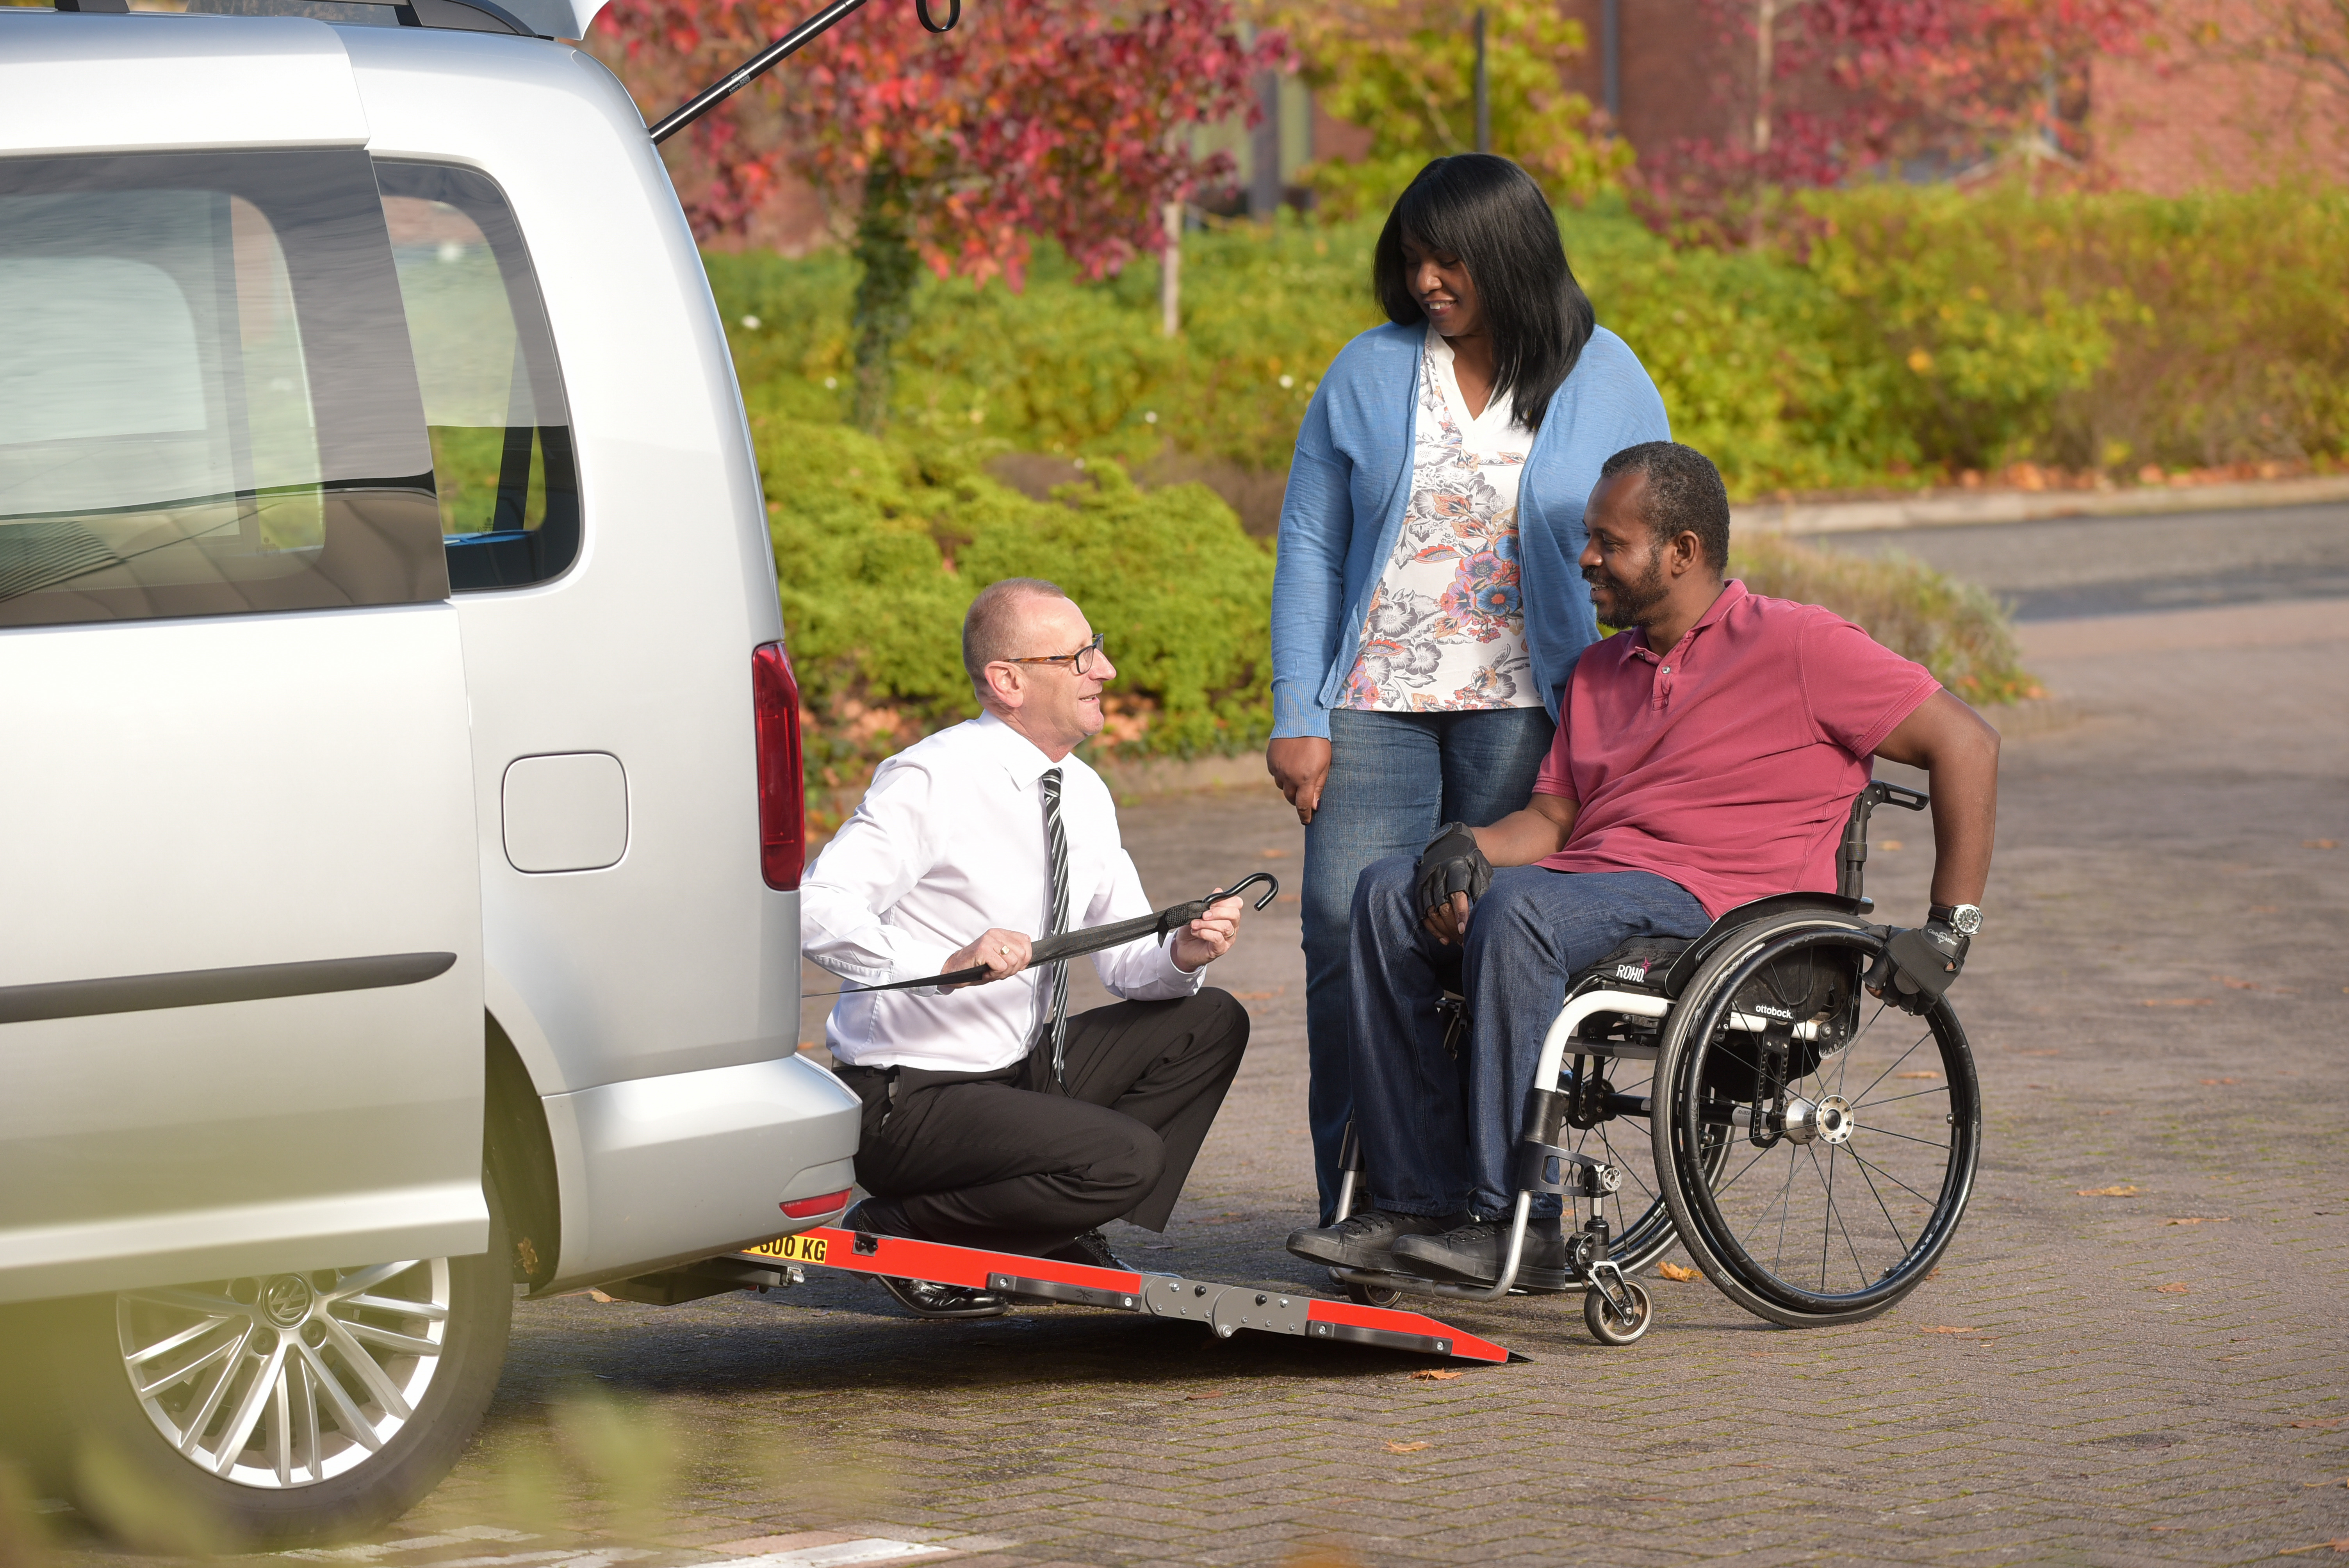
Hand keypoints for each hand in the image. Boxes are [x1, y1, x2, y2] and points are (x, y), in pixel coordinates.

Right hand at [942, 928, 1031, 987]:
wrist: (954, 969)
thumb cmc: (975, 966)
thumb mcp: (998, 958)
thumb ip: (1013, 956)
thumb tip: (1026, 961)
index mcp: (1001, 934)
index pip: (1025, 941)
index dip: (1024, 958)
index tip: (1014, 966)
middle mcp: (995, 934)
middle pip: (1022, 953)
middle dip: (1014, 968)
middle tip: (1000, 971)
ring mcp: (989, 941)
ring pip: (1013, 961)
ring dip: (1004, 972)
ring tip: (992, 971)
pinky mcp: (983, 949)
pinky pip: (1001, 966)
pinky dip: (995, 974)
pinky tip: (986, 972)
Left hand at [1170, 893, 1243, 971]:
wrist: (1183, 947)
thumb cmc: (1192, 928)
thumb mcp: (1198, 912)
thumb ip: (1209, 903)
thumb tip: (1218, 890)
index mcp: (1228, 914)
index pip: (1237, 903)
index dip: (1225, 900)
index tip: (1210, 903)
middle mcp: (1231, 926)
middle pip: (1235, 914)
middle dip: (1218, 912)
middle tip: (1203, 915)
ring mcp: (1228, 938)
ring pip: (1225, 926)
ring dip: (1207, 924)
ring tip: (1194, 924)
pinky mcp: (1220, 949)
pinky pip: (1217, 938)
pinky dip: (1205, 933)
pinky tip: (1196, 932)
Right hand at [1266, 737, 1330, 824]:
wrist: (1301, 718)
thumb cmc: (1319, 741)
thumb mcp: (1325, 764)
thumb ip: (1319, 785)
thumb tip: (1314, 806)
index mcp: (1305, 779)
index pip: (1303, 805)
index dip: (1305, 815)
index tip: (1307, 821)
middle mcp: (1289, 776)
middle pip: (1291, 797)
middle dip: (1298, 799)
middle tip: (1304, 795)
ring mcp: (1278, 768)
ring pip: (1282, 786)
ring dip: (1289, 785)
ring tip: (1297, 775)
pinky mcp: (1270, 760)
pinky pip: (1275, 774)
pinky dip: (1282, 774)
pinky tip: (1289, 764)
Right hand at [1414, 822, 1491, 944]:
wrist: (1452, 839)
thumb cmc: (1472, 858)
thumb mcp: (1481, 868)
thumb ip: (1481, 888)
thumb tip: (1482, 911)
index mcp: (1455, 868)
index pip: (1456, 895)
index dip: (1460, 914)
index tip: (1464, 930)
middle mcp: (1438, 874)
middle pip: (1442, 905)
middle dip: (1452, 926)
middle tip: (1463, 941)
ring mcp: (1427, 879)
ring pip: (1430, 909)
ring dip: (1441, 929)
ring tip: (1454, 942)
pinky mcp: (1420, 884)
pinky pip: (1422, 909)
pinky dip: (1431, 925)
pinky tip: (1442, 937)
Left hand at [1870, 920, 1967, 1014]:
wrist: (1943, 940)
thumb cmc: (1916, 938)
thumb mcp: (1891, 933)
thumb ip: (1875, 935)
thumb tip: (1856, 932)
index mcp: (1887, 960)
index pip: (1871, 982)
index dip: (1872, 987)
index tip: (1876, 987)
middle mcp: (1899, 974)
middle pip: (1888, 998)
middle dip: (1889, 997)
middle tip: (1894, 993)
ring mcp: (1915, 984)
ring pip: (1904, 1005)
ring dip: (1904, 1003)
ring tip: (1906, 997)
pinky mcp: (1930, 991)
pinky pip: (1921, 1007)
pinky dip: (1918, 1008)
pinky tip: (1917, 1004)